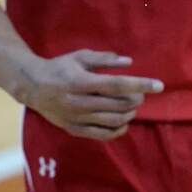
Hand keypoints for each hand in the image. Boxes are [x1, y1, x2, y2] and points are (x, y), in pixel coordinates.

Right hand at [12, 49, 162, 140]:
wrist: (32, 86)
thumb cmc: (60, 68)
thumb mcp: (80, 57)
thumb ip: (105, 59)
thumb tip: (129, 62)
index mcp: (81, 82)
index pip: (117, 85)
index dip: (140, 85)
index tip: (159, 85)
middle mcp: (79, 102)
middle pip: (118, 104)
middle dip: (136, 99)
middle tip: (140, 94)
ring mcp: (76, 118)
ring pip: (113, 120)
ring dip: (129, 113)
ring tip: (132, 105)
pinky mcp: (74, 129)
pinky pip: (102, 134)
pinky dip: (118, 130)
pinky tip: (124, 121)